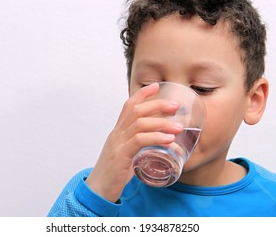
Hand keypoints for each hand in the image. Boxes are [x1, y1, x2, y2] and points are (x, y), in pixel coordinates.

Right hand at [85, 83, 182, 201]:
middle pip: (136, 110)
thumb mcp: (126, 156)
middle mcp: (116, 134)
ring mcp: (117, 144)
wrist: (97, 190)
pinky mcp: (120, 156)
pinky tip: (169, 140)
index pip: (128, 106)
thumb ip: (138, 149)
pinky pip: (139, 141)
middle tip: (175, 105)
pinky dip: (156, 138)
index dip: (142, 94)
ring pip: (139, 124)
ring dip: (161, 123)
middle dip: (157, 104)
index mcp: (118, 132)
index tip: (156, 86)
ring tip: (178, 127)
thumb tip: (156, 147)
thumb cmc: (113, 174)